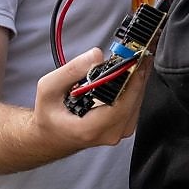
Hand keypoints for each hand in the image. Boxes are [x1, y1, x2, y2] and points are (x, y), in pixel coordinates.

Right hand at [32, 48, 148, 149]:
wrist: (52, 136)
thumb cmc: (49, 116)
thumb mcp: (49, 88)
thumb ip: (72, 71)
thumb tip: (97, 56)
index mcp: (89, 129)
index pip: (121, 105)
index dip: (132, 81)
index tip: (134, 60)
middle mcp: (109, 134)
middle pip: (134, 100)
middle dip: (137, 74)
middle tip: (138, 51)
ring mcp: (119, 132)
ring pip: (138, 101)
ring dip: (139, 78)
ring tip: (136, 57)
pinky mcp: (125, 126)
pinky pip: (136, 103)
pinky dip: (135, 86)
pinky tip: (134, 71)